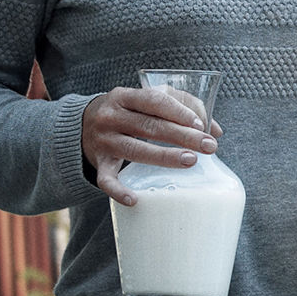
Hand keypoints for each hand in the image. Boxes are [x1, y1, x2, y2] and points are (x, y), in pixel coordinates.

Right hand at [82, 86, 223, 205]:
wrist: (82, 124)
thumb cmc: (127, 110)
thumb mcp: (145, 100)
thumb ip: (181, 106)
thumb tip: (214, 130)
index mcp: (124, 96)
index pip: (153, 100)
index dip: (177, 111)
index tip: (199, 123)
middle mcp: (111, 116)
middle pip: (149, 126)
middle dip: (182, 136)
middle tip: (209, 146)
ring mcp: (103, 140)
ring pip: (135, 150)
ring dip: (164, 157)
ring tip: (190, 161)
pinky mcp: (98, 163)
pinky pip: (106, 179)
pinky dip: (118, 191)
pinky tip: (135, 199)